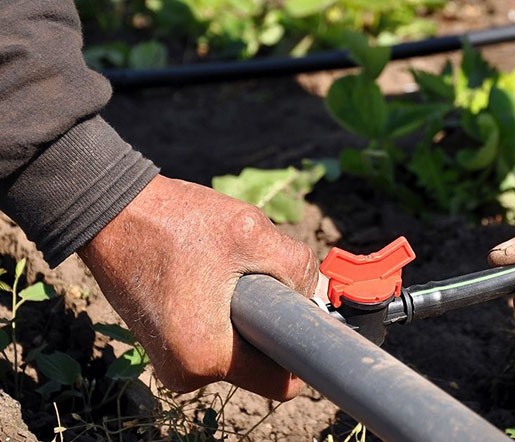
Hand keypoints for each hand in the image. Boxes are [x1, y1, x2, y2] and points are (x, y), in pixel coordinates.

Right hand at [78, 175, 318, 399]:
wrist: (111, 212)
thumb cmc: (174, 221)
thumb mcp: (250, 232)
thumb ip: (298, 267)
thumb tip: (316, 296)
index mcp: (205, 358)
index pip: (279, 380)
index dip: (301, 348)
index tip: (304, 314)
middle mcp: (185, 374)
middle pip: (259, 362)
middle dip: (270, 322)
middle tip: (257, 274)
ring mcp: (171, 362)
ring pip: (239, 347)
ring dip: (247, 313)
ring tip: (225, 270)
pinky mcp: (165, 346)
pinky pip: (216, 338)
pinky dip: (225, 311)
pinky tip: (211, 276)